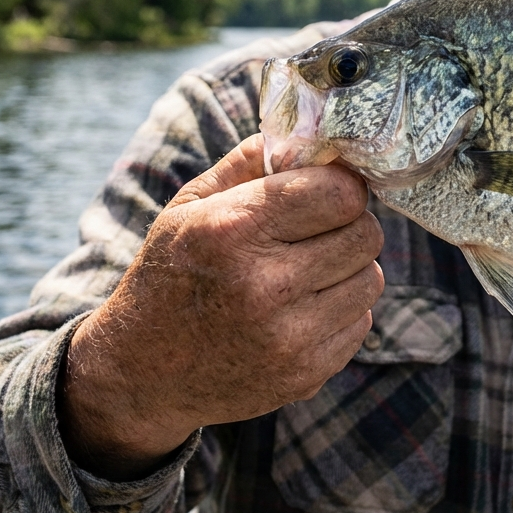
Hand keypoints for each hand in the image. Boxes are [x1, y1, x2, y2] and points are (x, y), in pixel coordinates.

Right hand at [58, 135, 382, 479]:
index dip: (340, 185)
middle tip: (317, 231)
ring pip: (371, 279)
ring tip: (306, 272)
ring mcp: (289, 337)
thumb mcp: (189, 208)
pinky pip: (361, 322)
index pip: (340, 193)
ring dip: (348, 270)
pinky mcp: (306, 374)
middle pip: (366, 234)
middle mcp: (265, 285)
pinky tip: (299, 311)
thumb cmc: (169, 275)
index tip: (325, 190)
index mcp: (233, 231)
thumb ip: (250, 164)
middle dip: (348, 224)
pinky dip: (340, 311)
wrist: (141, 374)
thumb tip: (310, 138)